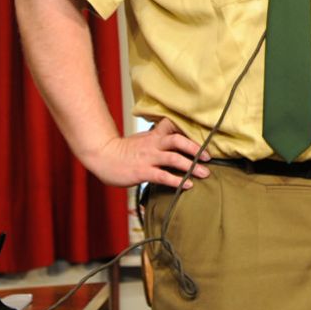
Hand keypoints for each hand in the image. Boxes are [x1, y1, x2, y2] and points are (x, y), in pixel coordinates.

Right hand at [82, 117, 211, 189]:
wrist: (102, 156)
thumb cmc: (123, 150)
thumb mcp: (142, 140)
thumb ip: (158, 139)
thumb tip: (175, 141)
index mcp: (153, 135)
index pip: (172, 124)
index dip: (188, 127)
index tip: (203, 133)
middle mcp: (153, 144)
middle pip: (178, 140)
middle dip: (196, 148)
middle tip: (209, 157)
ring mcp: (148, 158)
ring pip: (173, 158)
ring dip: (191, 166)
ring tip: (204, 173)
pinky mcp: (142, 172)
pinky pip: (162, 176)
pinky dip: (177, 180)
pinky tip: (187, 185)